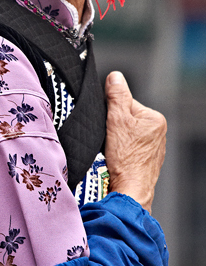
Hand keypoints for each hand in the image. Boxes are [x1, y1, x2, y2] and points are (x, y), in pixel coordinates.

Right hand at [104, 71, 166, 213]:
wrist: (130, 189)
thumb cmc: (125, 158)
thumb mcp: (116, 120)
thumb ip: (116, 96)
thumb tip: (115, 76)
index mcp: (155, 119)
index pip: (126, 104)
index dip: (112, 112)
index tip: (107, 124)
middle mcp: (158, 132)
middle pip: (127, 119)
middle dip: (115, 127)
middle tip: (110, 139)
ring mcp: (154, 148)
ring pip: (127, 135)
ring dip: (117, 140)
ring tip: (114, 151)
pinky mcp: (146, 161)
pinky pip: (130, 148)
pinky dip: (121, 152)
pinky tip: (118, 159)